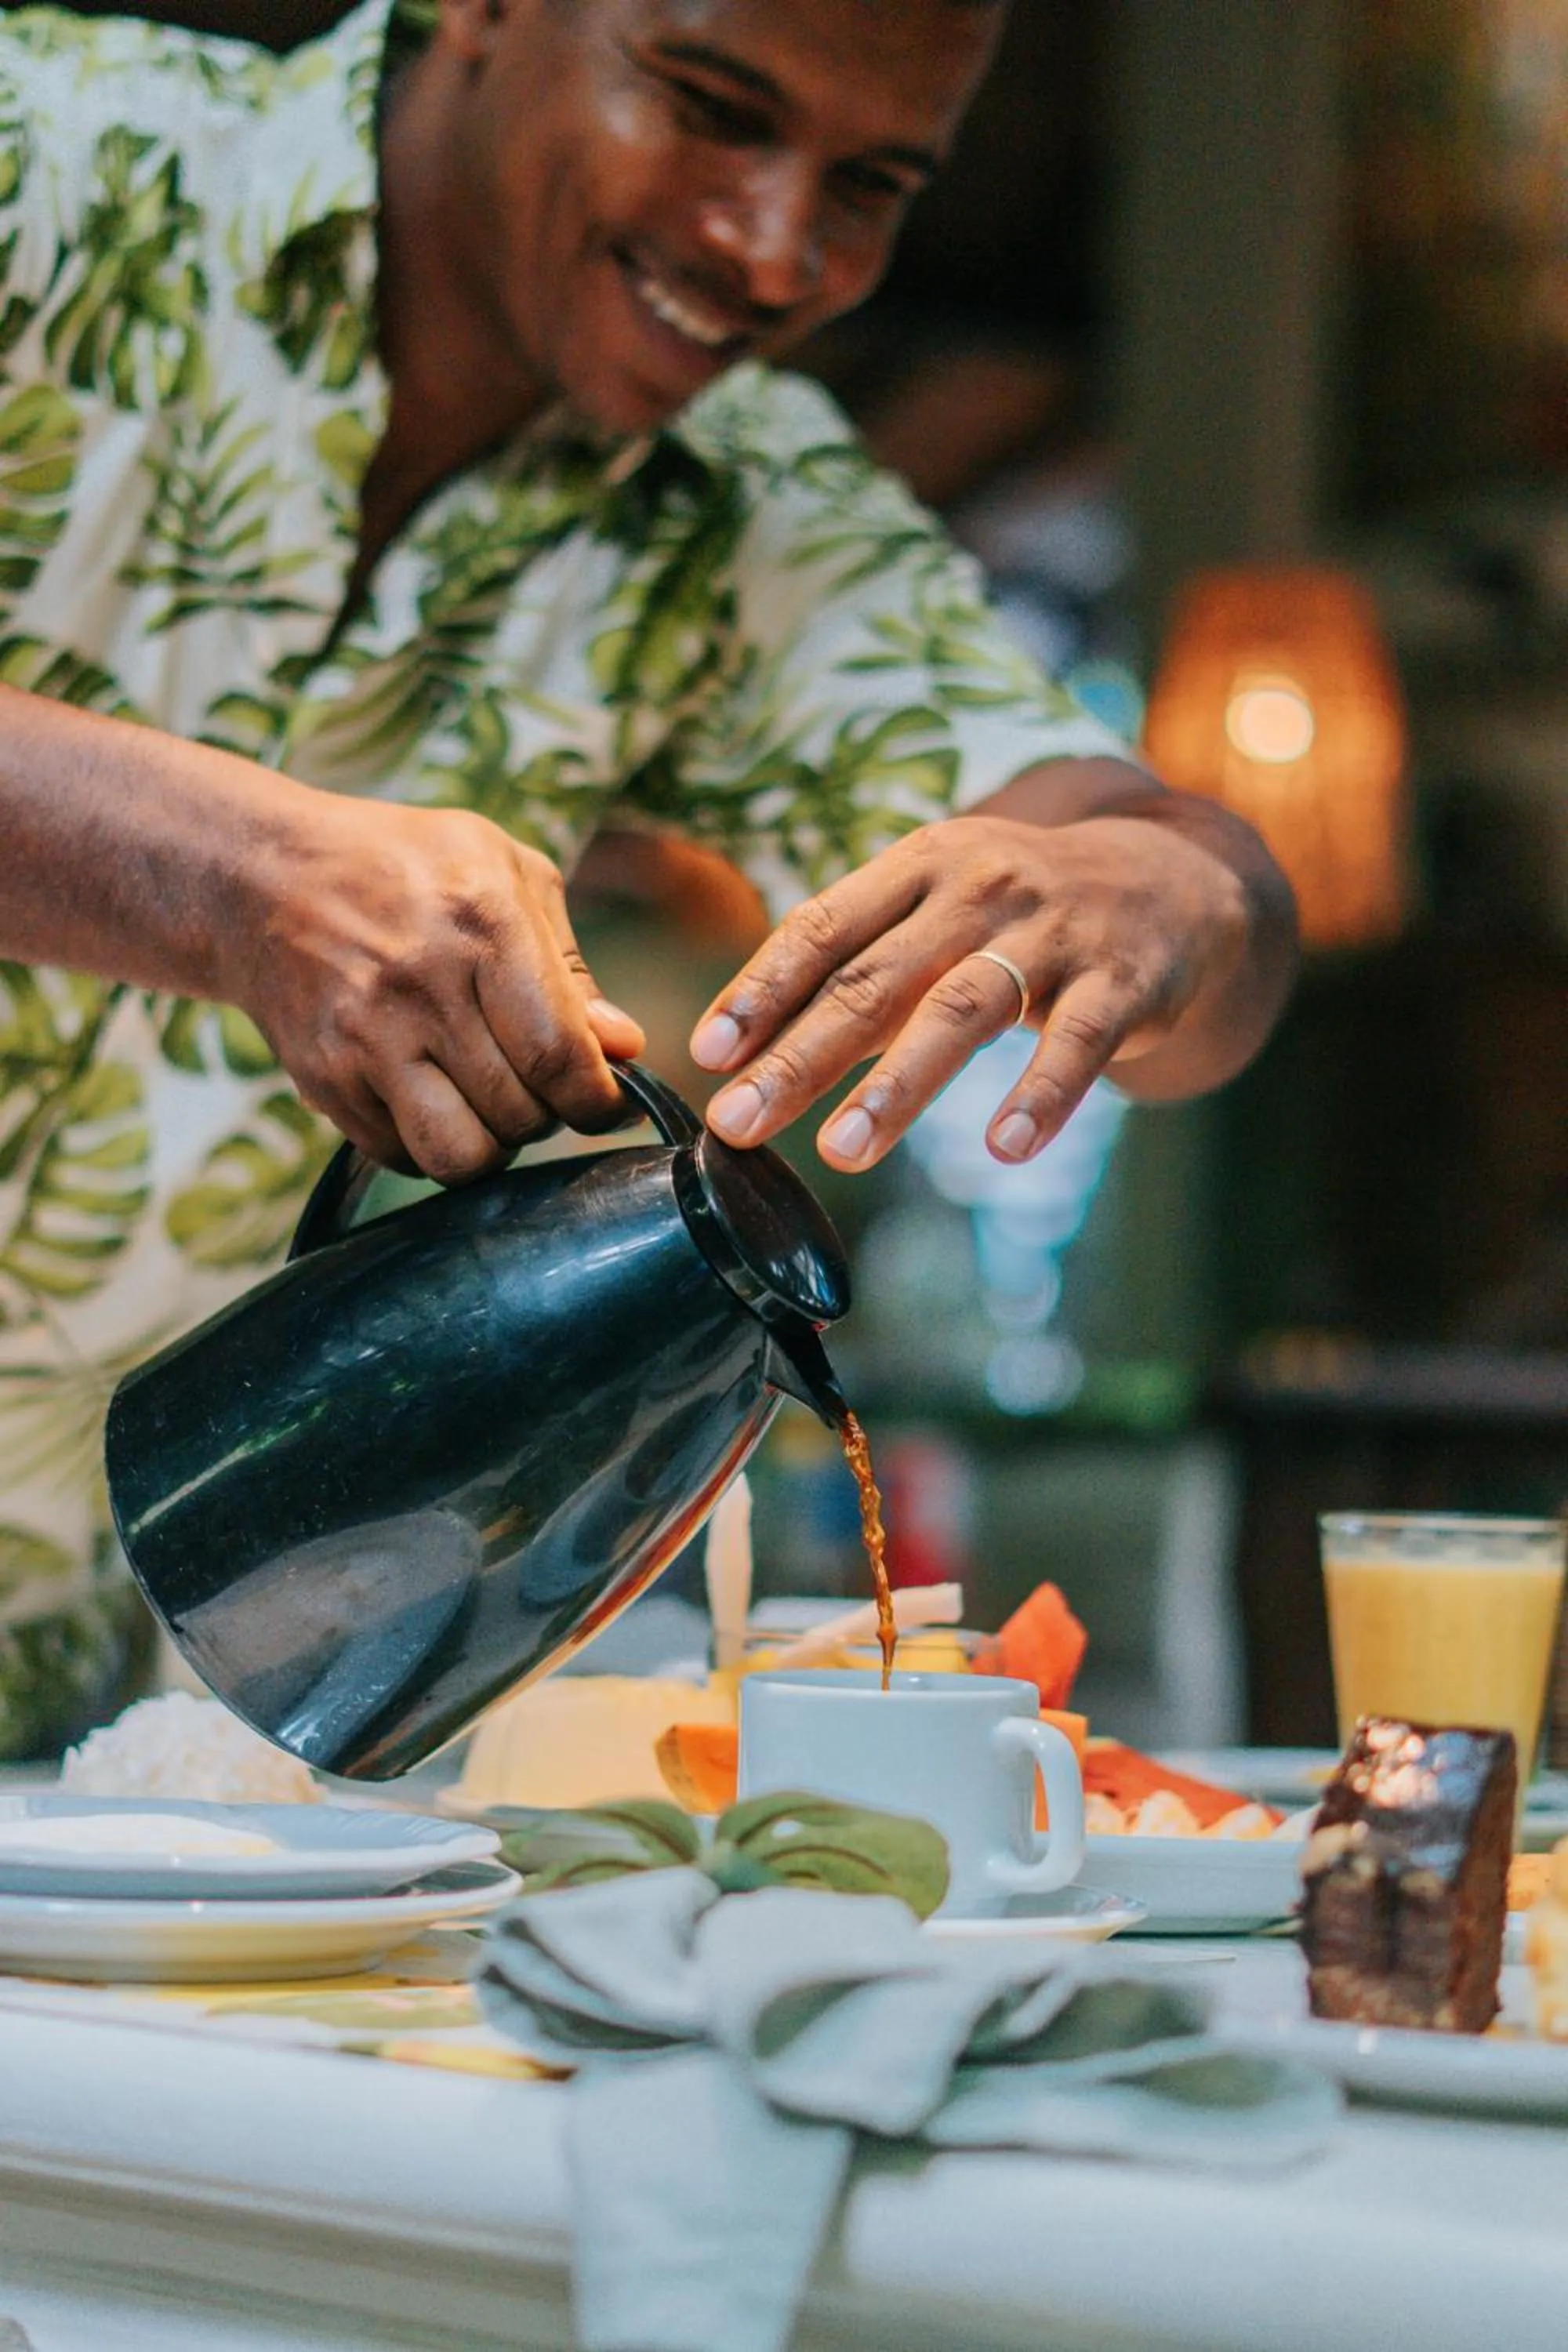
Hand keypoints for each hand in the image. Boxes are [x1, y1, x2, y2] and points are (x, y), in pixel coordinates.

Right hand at [224, 797, 643, 1180]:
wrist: (258, 880)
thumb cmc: (402, 866)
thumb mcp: (503, 872)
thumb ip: (570, 965)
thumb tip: (625, 1048)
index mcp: (481, 921)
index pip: (560, 1054)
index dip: (599, 1100)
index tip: (607, 1103)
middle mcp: (420, 985)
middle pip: (521, 1114)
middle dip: (547, 1116)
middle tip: (536, 1085)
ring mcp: (365, 1040)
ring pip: (460, 1158)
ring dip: (490, 1146)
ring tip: (487, 1103)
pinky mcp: (324, 1082)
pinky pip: (402, 1158)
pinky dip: (429, 1145)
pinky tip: (429, 1096)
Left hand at [689, 795, 1270, 1171]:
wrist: (1179, 879)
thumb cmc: (1025, 910)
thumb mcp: (942, 903)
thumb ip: (860, 964)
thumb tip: (747, 1049)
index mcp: (921, 864)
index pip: (823, 927)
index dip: (761, 990)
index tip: (706, 1052)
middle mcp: (980, 887)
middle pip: (875, 979)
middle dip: (799, 1057)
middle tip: (738, 1123)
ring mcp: (1054, 933)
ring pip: (963, 1010)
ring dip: (897, 1085)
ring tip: (842, 1150)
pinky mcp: (1123, 980)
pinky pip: (1078, 1043)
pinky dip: (1041, 1096)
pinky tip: (1005, 1148)